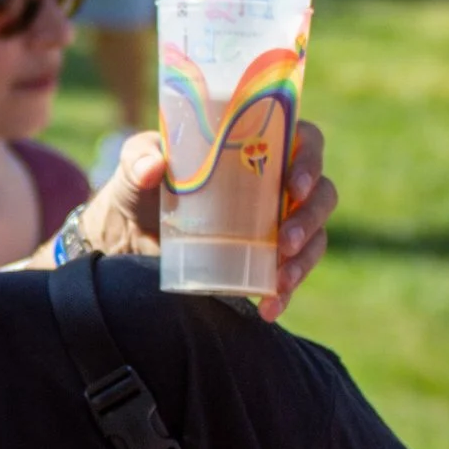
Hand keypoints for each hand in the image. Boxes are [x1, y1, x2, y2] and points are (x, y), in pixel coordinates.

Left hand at [79, 122, 334, 322]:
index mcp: (257, 147)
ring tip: (281, 280)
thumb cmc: (141, 183)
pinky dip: (285, 292)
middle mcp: (276, 183)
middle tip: (285, 241)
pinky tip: (270, 307)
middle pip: (321, 192)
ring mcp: (277, 221)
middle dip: (310, 218)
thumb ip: (139, 158)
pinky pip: (291, 273)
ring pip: (315, 236)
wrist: (127, 230)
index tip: (293, 186)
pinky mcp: (266, 257)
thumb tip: (152, 169)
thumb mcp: (135, 164)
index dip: (310, 160)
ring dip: (305, 259)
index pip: (307, 141)